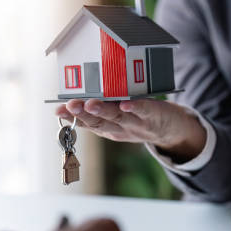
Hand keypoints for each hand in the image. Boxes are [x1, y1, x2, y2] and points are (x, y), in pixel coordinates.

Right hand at [55, 99, 205, 162]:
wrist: (173, 130)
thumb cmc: (140, 119)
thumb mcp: (118, 120)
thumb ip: (99, 113)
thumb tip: (73, 100)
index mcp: (110, 129)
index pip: (89, 124)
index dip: (72, 119)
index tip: (57, 111)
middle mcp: (121, 129)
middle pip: (101, 122)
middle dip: (84, 114)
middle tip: (70, 106)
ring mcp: (138, 124)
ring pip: (118, 117)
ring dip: (103, 111)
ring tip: (90, 104)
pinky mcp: (155, 115)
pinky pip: (144, 111)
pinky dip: (135, 108)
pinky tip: (125, 104)